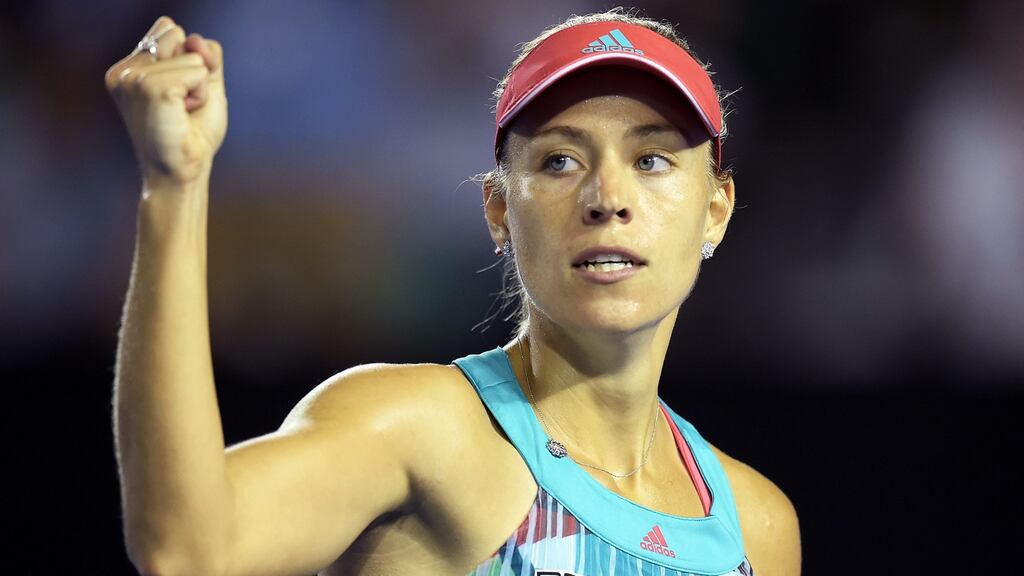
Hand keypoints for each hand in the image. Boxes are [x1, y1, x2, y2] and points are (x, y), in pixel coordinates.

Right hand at [105, 16, 227, 189]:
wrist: (182, 173)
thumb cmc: (191, 135)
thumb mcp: (205, 88)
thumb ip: (205, 57)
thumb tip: (196, 40)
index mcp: (130, 67)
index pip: (170, 29)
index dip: (189, 60)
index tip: (179, 95)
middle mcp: (125, 70)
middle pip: (178, 33)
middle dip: (194, 69)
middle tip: (182, 106)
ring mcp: (132, 78)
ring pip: (191, 55)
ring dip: (199, 87)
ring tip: (181, 113)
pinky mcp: (147, 87)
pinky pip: (197, 71)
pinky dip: (201, 94)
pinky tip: (183, 115)